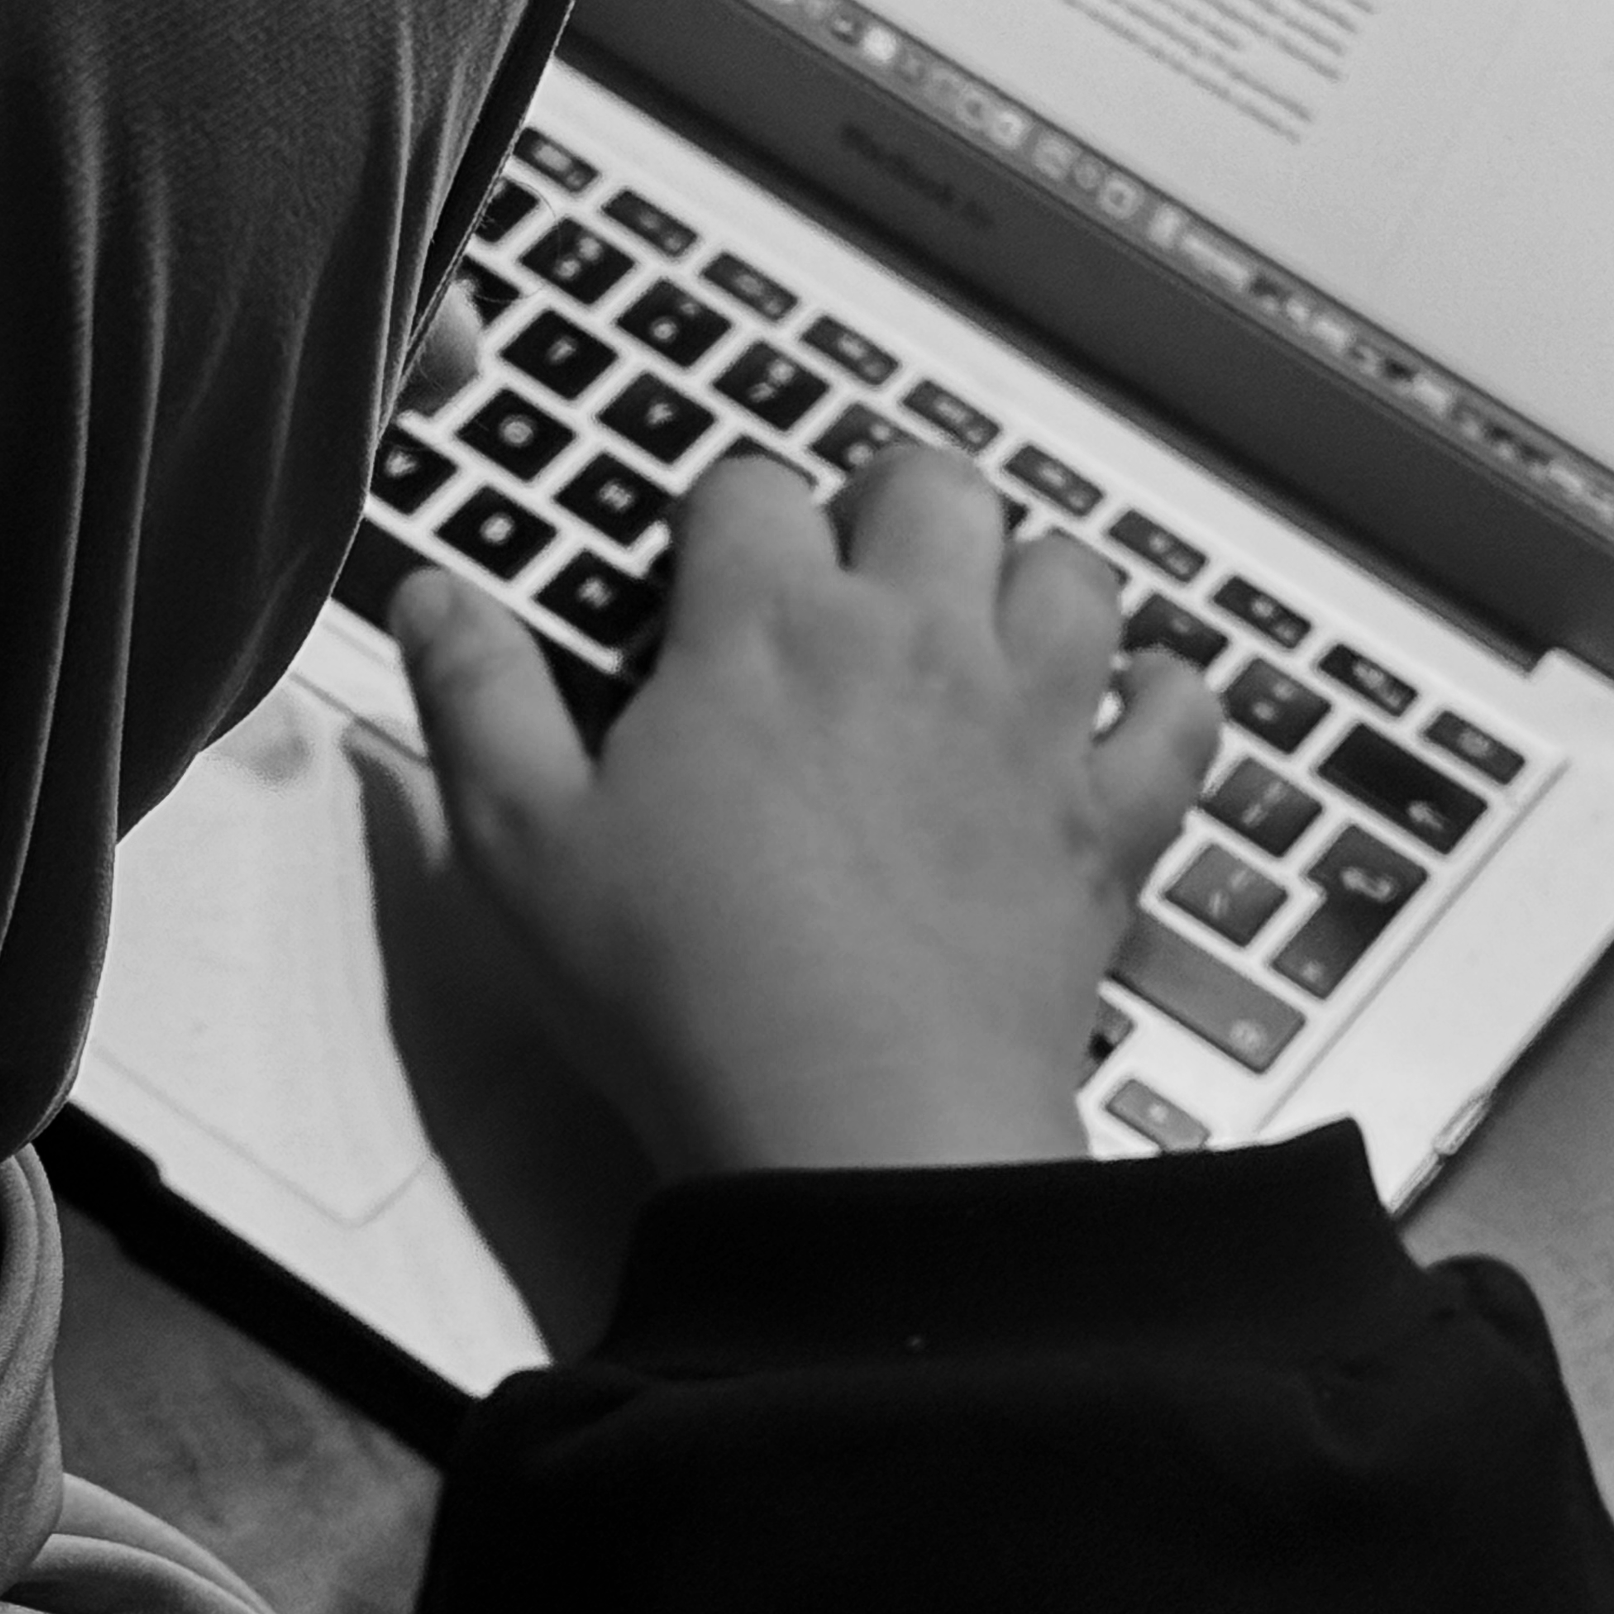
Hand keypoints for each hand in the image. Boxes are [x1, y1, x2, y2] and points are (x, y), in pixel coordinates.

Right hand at [387, 448, 1222, 1176]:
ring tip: (973, 631)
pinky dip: (1161, 695)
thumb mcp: (521, 843)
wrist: (857, 1128)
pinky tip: (1116, 714)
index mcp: (763, 628)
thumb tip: (432, 587)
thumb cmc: (680, 988)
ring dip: (1024, 579)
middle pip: (933, 485)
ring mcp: (1030, 723)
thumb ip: (474, 696)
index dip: (720, 513)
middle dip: (885, 505)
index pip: (750, 485)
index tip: (701, 574)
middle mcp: (911, 640)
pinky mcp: (1110, 819)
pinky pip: (1181, 710)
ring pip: (1069, 569)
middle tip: (844, 576)